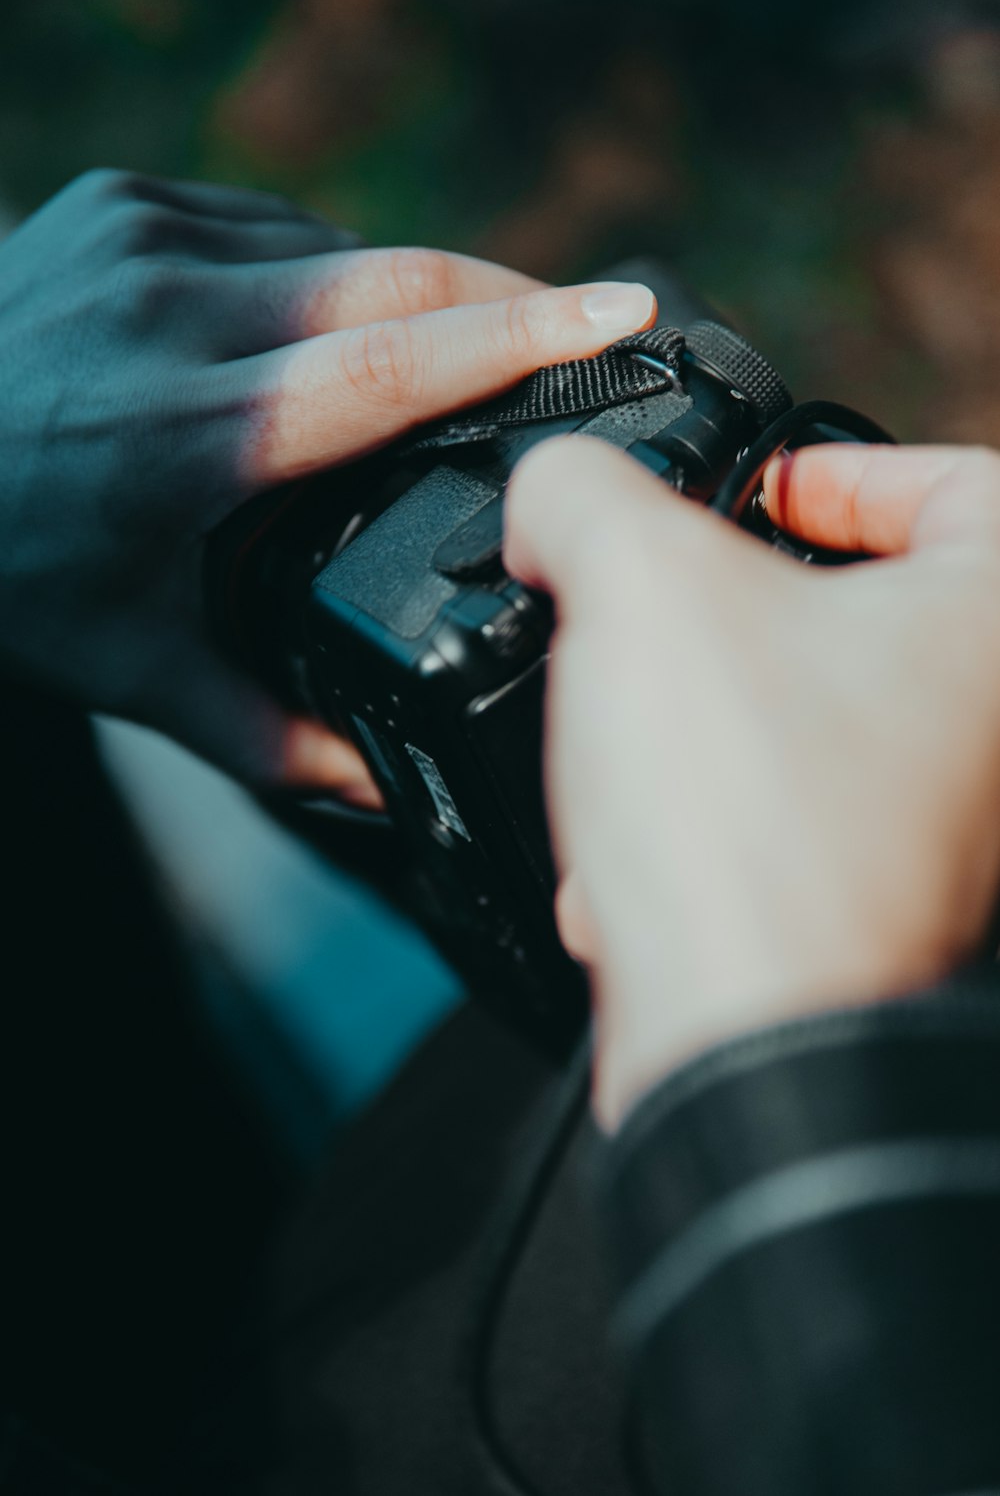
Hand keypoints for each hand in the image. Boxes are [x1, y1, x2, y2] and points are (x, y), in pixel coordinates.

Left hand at [0, 168, 654, 792]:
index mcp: (191, 435)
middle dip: (509, 300)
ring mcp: (143, 241)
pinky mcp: (123, 204)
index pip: (396, 366)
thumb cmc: (5, 567)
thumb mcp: (134, 670)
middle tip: (592, 323)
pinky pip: (274, 230)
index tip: (625, 314)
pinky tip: (333, 325)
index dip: (524, 339)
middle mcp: (174, 315)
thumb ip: (270, 735)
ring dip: (408, 299)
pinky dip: (325, 275)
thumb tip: (381, 793)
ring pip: (340, 252)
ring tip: (444, 361)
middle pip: (394, 281)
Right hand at [505, 436, 999, 1126]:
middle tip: (660, 616)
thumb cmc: (752, 821)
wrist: (747, 1042)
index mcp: (998, 623)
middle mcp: (991, 731)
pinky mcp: (874, 905)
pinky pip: (775, 825)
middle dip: (732, 615)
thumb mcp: (638, 582)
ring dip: (694, 730)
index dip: (839, 468)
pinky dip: (696, 828)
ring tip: (631, 756)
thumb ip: (581, 496)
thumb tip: (551, 501)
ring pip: (801, 723)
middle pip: (863, 610)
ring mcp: (945, 829)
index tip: (753, 495)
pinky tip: (630, 865)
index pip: (957, 482)